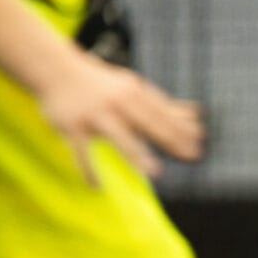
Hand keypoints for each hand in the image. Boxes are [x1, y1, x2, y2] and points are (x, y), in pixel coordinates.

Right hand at [38, 54, 204, 184]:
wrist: (55, 70)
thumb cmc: (102, 85)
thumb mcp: (134, 89)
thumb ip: (164, 104)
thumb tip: (197, 114)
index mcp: (133, 93)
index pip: (162, 111)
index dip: (182, 126)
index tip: (201, 142)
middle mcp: (116, 103)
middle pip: (148, 122)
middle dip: (170, 139)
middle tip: (191, 157)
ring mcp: (94, 115)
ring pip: (118, 136)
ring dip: (137, 154)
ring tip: (155, 173)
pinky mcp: (72, 127)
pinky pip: (81, 152)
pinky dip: (88, 170)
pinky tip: (97, 188)